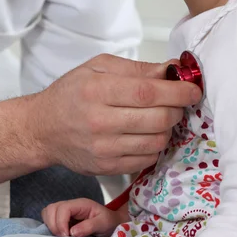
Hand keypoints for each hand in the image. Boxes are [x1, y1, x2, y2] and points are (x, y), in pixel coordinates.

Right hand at [0, 54, 200, 183]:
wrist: (42, 128)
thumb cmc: (70, 94)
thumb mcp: (97, 68)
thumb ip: (135, 68)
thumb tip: (171, 69)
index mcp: (97, 90)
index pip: (148, 92)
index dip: (177, 92)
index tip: (193, 90)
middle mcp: (100, 121)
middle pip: (157, 119)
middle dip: (177, 109)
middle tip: (177, 102)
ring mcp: (104, 149)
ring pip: (156, 141)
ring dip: (168, 129)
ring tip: (160, 117)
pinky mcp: (107, 168)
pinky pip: (146, 159)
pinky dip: (154, 145)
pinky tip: (146, 133)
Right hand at [41, 198, 126, 236]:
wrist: (111, 223)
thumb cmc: (108, 222)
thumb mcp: (103, 223)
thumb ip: (89, 226)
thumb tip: (72, 232)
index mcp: (81, 204)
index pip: (63, 208)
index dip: (61, 222)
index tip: (66, 236)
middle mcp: (71, 205)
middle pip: (51, 208)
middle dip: (53, 225)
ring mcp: (65, 211)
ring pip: (47, 212)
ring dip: (50, 225)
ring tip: (60, 236)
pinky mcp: (62, 218)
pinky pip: (49, 218)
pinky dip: (50, 226)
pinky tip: (58, 235)